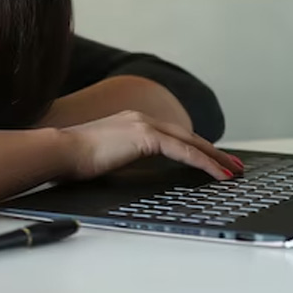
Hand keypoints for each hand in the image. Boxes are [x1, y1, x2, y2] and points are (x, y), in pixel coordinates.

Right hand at [57, 110, 241, 180]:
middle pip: (187, 136)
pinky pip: (183, 152)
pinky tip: (218, 174)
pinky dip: (204, 163)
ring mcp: (143, 124)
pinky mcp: (145, 136)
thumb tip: (131, 172)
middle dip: (213, 152)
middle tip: (233, 165)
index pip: (171, 136)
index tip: (210, 159)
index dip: (194, 148)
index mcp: (130, 122)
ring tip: (233, 172)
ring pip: (190, 142)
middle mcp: (140, 118)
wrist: (59, 151)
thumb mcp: (104, 158)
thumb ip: (123, 159)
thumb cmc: (72, 159)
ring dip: (215, 158)